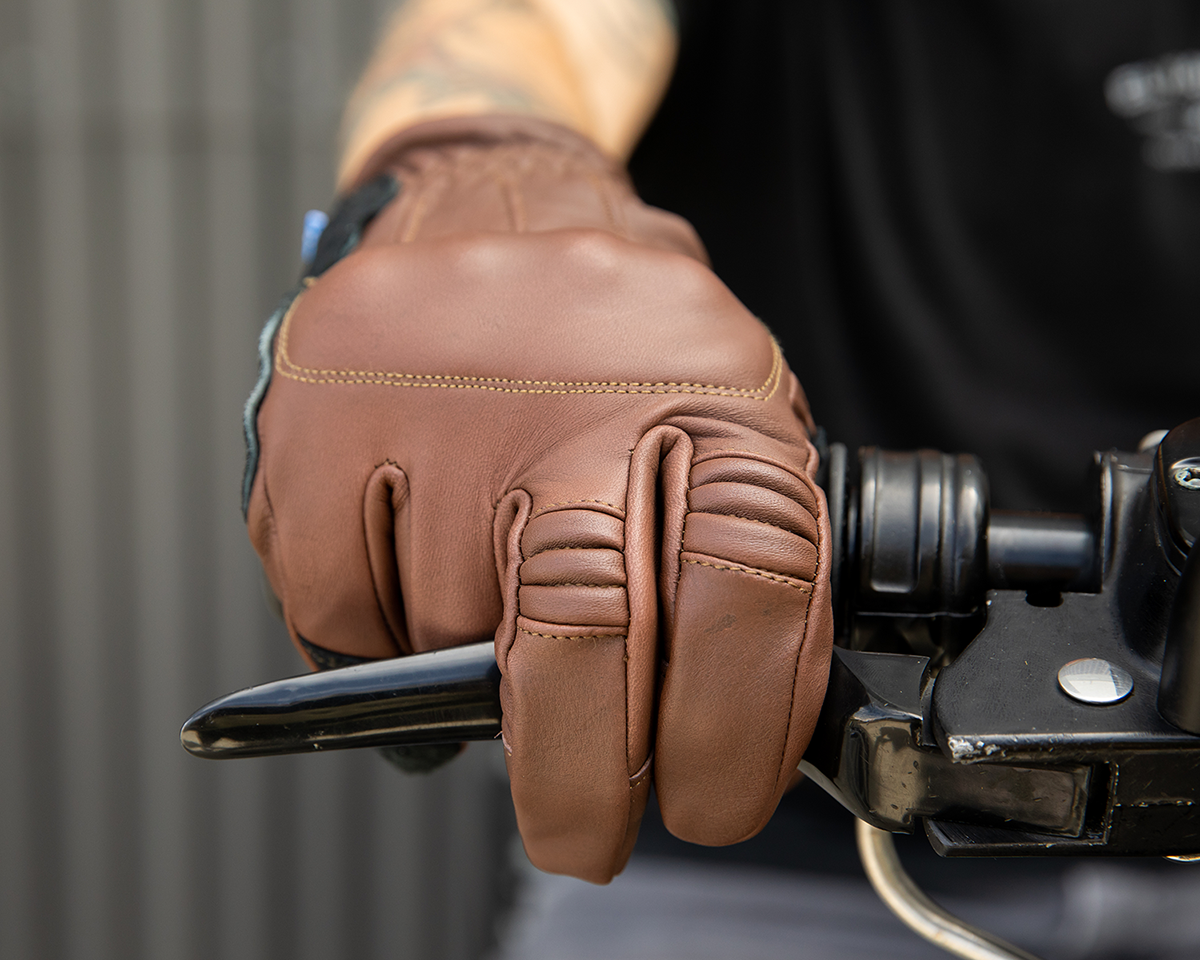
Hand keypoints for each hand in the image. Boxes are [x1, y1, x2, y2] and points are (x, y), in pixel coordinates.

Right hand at [246, 117, 832, 882]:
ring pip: (450, 630)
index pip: (748, 589)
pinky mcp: (323, 413)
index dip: (731, 731)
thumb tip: (726, 730)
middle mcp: (579, 389)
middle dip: (580, 773)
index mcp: (716, 397)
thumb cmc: (621, 344)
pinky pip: (343, 608)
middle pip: (586, 629)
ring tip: (491, 589)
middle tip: (582, 829)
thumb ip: (739, 558)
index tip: (706, 800)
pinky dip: (379, 629)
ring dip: (477, 664)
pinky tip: (414, 559)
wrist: (495, 206)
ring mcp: (439, 396)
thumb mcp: (727, 421)